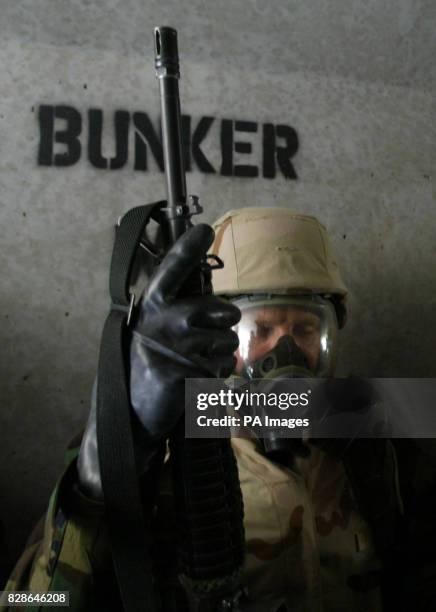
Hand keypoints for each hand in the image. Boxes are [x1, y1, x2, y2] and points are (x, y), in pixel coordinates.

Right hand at [78, 224, 239, 498]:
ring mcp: (175, 346)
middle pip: (220, 308)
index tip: (201, 228)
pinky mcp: (185, 372)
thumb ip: (171, 311)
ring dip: (220, 352)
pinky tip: (195, 380)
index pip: (171, 269)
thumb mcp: (150, 332)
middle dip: (225, 322)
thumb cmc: (145, 369)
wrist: (131, 415)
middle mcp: (163, 320)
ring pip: (227, 340)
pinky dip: (216, 375)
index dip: (187, 247)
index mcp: (151, 307)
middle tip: (210, 334)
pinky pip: (223, 366)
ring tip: (196, 362)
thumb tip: (205, 295)